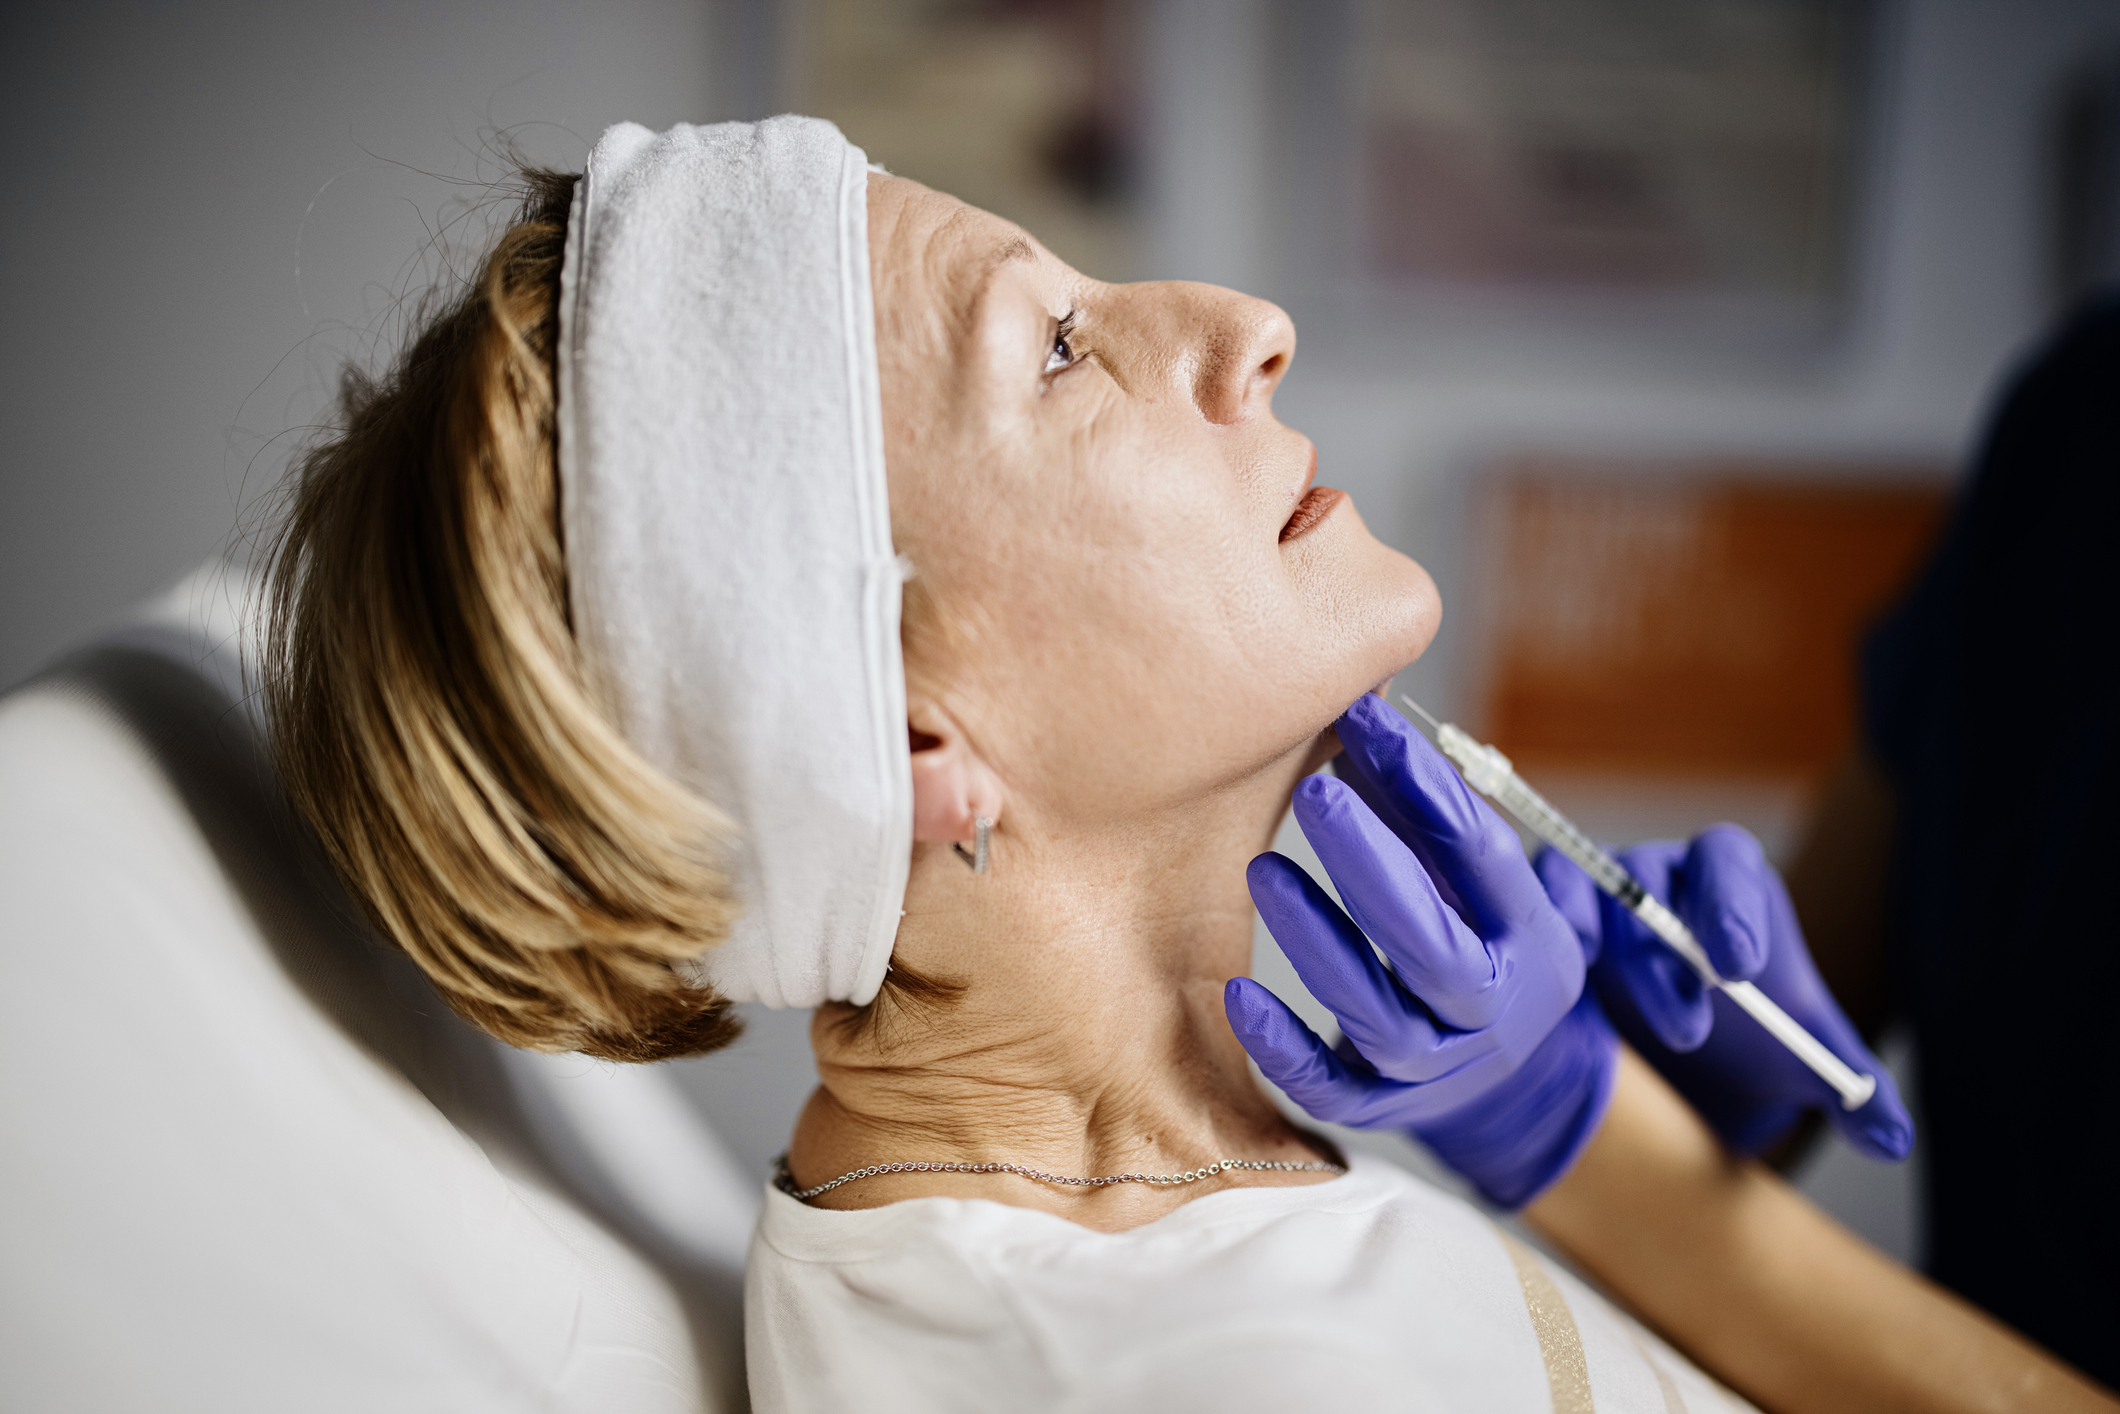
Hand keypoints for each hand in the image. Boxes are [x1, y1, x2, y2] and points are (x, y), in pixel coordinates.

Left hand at [1226, 693, 1615, 1208]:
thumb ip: (1425, 809)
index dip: (1423, 784)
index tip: (1363, 715)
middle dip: (1374, 866)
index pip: (1480, 854)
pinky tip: (1237, 995)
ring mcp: (1436, 1068)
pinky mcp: (1378, 1109)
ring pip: (1378, 1017)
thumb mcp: (1481, 881)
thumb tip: (1356, 711)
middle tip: (1315, 794)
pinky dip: (1284, 1044)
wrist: (1510, 1081)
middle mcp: (1492, 1009)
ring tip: (1264, 868)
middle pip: (1435, 945)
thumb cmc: (1476, 941)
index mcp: (1529, 935)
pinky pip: (1328, 1088)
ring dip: (1320, 941)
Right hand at [1536, 827, 1912, 1160]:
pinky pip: (1534, 906)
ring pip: (1584, 888)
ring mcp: (1597, 900)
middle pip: (1653, 877)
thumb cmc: (1748, 1054)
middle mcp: (1661, 881)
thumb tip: (1890, 1139)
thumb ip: (1857, 1094)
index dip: (1731, 904)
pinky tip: (1537, 982)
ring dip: (1592, 936)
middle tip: (1691, 1028)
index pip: (1729, 864)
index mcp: (1733, 891)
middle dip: (1667, 948)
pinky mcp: (1548, 928)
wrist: (1681, 1079)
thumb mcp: (1809, 1072)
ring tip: (1598, 994)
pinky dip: (1534, 930)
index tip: (1742, 966)